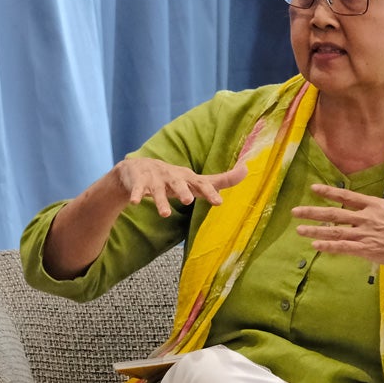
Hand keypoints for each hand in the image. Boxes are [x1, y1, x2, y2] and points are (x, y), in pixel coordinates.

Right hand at [111, 157, 248, 218]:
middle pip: (179, 184)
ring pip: (157, 190)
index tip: (219, 202)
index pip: (201, 184)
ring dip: (160, 200)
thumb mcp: (195, 180)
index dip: (210, 192)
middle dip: (183, 191)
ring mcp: (155, 179)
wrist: (138, 169)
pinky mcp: (138, 181)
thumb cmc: (174, 179)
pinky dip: (136, 195)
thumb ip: (220, 180)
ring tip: (165, 213)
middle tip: (188, 201)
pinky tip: (136, 203)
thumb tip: (247, 170)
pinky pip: (137, 189)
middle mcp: (173, 177)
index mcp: (188, 178)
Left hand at [291, 185, 383, 290]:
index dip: (329, 192)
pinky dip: (329, 246)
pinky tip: (315, 245)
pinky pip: (344, 247)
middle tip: (295, 211)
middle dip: (313, 212)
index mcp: (376, 205)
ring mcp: (366, 234)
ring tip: (299, 230)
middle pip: (335, 213)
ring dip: (315, 230)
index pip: (347, 196)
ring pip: (335, 231)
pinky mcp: (368, 249)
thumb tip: (380, 206)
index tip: (313, 189)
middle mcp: (367, 217)